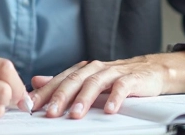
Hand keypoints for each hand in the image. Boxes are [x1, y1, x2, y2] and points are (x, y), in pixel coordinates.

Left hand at [30, 51, 184, 118]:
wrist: (151, 71)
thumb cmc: (118, 78)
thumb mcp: (88, 79)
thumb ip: (63, 81)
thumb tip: (36, 81)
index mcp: (84, 70)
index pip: (60, 80)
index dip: (46, 92)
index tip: (33, 105)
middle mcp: (96, 68)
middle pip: (75, 80)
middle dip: (61, 97)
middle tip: (50, 112)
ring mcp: (114, 72)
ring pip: (95, 83)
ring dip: (84, 99)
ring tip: (75, 115)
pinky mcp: (132, 78)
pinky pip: (122, 87)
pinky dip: (115, 98)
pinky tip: (109, 110)